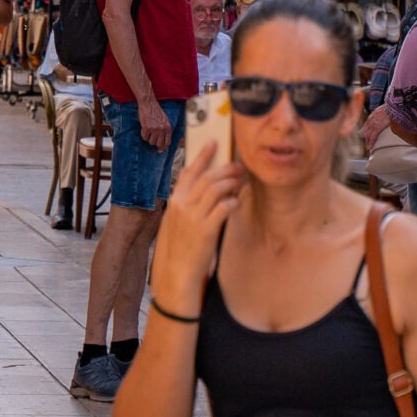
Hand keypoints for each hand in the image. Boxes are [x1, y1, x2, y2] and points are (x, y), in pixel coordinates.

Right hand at [137, 96, 169, 147]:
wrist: (149, 103)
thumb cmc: (156, 111)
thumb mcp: (165, 120)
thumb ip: (165, 130)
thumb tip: (164, 142)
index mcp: (168, 128)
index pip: (167, 143)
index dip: (163, 147)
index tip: (160, 150)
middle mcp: (162, 129)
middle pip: (159, 144)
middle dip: (155, 144)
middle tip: (152, 140)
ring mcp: (154, 129)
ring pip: (151, 142)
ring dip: (149, 138)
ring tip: (148, 131)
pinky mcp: (146, 128)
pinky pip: (144, 137)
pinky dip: (143, 135)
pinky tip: (144, 128)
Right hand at [149, 139, 240, 308]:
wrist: (176, 273)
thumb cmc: (177, 249)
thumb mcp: (175, 222)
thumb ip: (187, 205)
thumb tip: (205, 190)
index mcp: (175, 201)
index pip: (189, 171)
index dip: (202, 156)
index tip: (213, 143)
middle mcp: (182, 205)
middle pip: (207, 177)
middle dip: (225, 169)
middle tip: (238, 167)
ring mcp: (193, 217)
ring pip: (216, 189)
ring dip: (232, 183)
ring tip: (241, 183)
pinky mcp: (206, 229)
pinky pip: (224, 208)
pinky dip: (233, 202)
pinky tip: (237, 203)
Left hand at [363, 108, 394, 149]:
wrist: (394, 105)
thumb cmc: (393, 107)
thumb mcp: (386, 109)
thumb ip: (384, 113)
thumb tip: (390, 116)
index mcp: (373, 115)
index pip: (367, 124)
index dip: (366, 131)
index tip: (367, 135)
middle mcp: (371, 119)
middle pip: (366, 130)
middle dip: (366, 137)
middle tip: (367, 144)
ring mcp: (374, 123)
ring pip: (368, 134)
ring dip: (368, 142)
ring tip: (368, 147)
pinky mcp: (377, 127)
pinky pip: (372, 136)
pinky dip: (370, 142)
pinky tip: (370, 147)